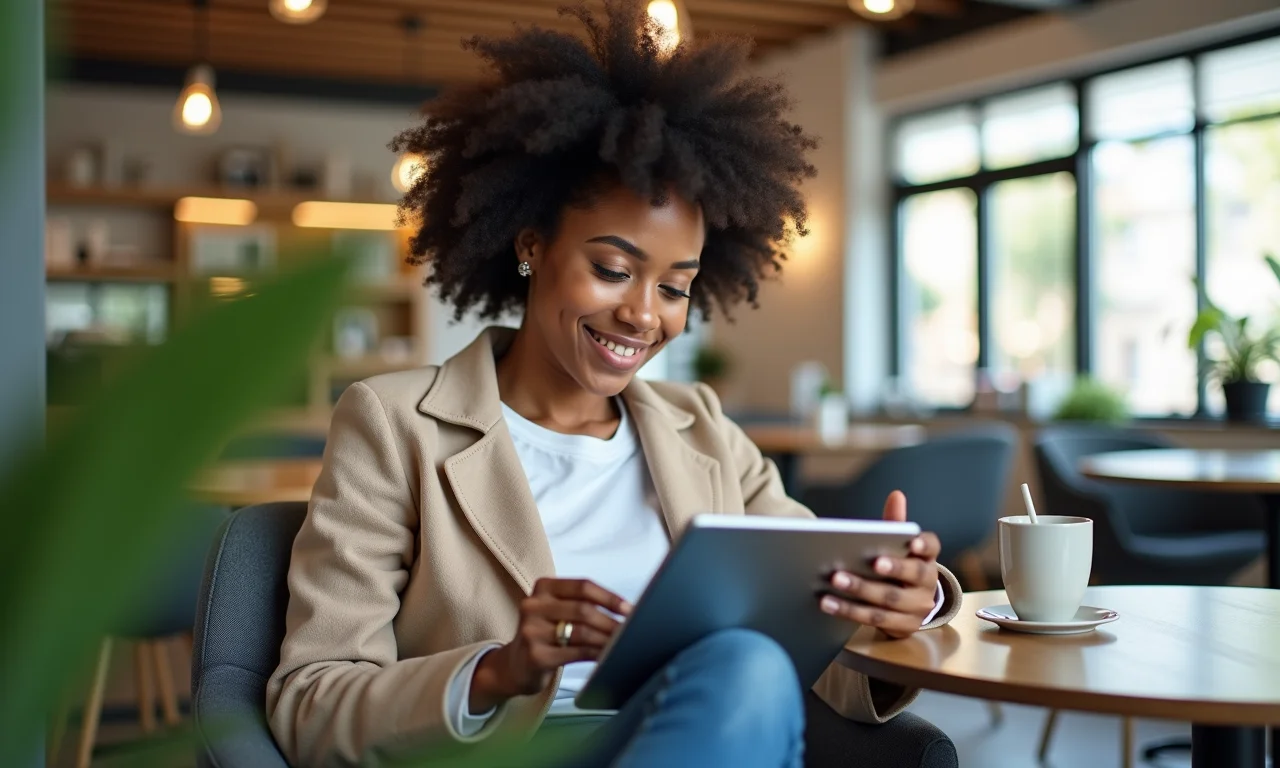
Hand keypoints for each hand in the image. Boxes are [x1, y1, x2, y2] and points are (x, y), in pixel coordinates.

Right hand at [470, 578, 630, 711]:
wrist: (513, 666)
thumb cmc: (545, 635)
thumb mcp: (555, 611)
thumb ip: (581, 605)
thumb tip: (624, 611)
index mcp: (543, 587)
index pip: (583, 586)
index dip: (609, 597)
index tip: (629, 609)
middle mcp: (533, 605)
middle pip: (583, 609)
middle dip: (611, 621)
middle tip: (631, 631)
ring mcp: (532, 631)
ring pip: (581, 632)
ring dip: (607, 639)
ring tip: (623, 644)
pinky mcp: (536, 656)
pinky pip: (576, 653)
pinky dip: (597, 655)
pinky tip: (608, 657)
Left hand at [818, 490, 940, 638]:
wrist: (906, 607)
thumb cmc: (896, 567)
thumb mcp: (897, 546)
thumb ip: (894, 523)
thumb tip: (896, 495)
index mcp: (927, 557)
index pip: (932, 547)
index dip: (925, 544)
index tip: (914, 541)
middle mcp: (928, 583)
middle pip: (912, 575)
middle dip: (889, 568)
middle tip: (868, 560)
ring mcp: (918, 607)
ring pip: (890, 600)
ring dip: (860, 591)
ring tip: (834, 581)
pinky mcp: (904, 627)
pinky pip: (876, 620)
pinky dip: (850, 611)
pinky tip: (828, 603)